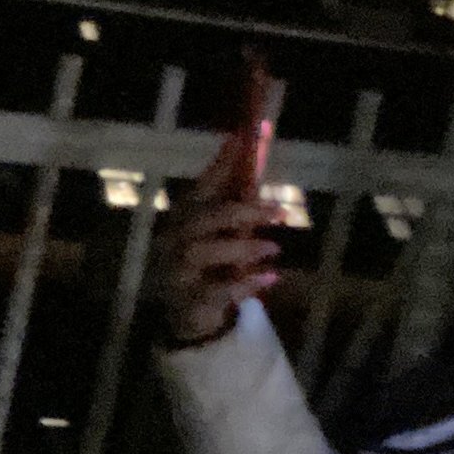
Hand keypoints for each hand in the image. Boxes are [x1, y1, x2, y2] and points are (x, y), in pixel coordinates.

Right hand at [150, 124, 290, 347]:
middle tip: (279, 211)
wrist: (186, 315)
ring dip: (244, 248)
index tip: (242, 138)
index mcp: (183, 217)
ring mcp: (177, 270)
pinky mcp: (188, 300)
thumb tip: (245, 150)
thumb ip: (232, 198)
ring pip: (206, 251)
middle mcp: (174, 239)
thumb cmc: (207, 265)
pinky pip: (218, 290)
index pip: (202, 185)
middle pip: (205, 218)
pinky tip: (272, 277)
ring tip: (274, 248)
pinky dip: (247, 283)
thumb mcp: (221, 232)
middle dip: (244, 211)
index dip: (221, 164)